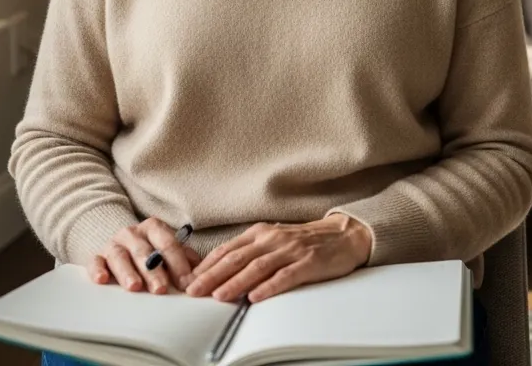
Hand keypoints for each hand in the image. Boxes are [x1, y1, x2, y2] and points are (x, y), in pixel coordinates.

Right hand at [87, 218, 201, 294]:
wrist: (121, 243)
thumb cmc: (151, 250)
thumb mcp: (168, 250)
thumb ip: (185, 259)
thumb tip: (201, 276)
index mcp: (154, 228)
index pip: (168, 243)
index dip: (178, 263)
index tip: (186, 283)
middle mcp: (133, 233)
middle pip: (144, 251)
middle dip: (154, 271)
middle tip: (161, 289)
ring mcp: (114, 244)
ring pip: (120, 256)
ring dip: (128, 272)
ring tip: (135, 287)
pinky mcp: (97, 256)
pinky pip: (95, 261)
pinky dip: (97, 270)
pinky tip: (102, 280)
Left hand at [185, 214, 372, 302]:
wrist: (342, 235)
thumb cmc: (305, 240)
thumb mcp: (274, 240)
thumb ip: (250, 253)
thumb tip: (220, 272)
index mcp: (261, 233)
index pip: (227, 249)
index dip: (206, 265)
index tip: (188, 279)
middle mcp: (272, 239)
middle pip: (236, 258)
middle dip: (212, 276)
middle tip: (194, 291)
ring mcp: (290, 250)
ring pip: (257, 267)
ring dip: (235, 282)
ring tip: (218, 296)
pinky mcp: (307, 263)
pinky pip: (285, 276)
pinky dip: (268, 287)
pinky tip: (256, 297)